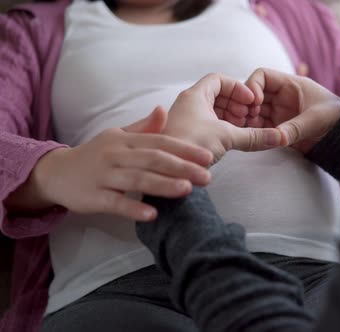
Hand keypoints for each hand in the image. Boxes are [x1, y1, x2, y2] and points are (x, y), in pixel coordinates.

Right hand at [24, 107, 212, 220]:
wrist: (55, 172)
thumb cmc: (96, 155)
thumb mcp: (118, 137)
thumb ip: (144, 128)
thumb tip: (164, 110)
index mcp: (125, 139)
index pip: (159, 142)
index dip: (184, 149)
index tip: (208, 157)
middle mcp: (115, 155)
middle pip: (152, 160)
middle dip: (182, 167)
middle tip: (207, 177)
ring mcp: (104, 176)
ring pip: (137, 180)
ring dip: (163, 185)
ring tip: (187, 190)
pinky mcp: (93, 197)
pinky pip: (115, 203)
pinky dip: (134, 208)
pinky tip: (153, 214)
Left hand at [162, 73, 282, 162]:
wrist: (167, 170)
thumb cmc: (190, 145)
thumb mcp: (227, 137)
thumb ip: (254, 136)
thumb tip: (278, 137)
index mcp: (194, 95)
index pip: (219, 79)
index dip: (238, 87)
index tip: (250, 101)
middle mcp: (188, 105)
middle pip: (217, 95)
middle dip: (236, 104)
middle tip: (248, 116)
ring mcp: (187, 121)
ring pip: (213, 111)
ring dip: (231, 117)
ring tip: (243, 129)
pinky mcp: (188, 136)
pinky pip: (209, 125)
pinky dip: (223, 129)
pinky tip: (232, 139)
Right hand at [244, 68, 339, 153]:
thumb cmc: (335, 118)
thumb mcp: (315, 120)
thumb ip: (295, 127)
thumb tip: (277, 137)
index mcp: (290, 84)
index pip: (262, 76)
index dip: (253, 86)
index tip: (254, 102)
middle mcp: (281, 97)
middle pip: (253, 95)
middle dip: (245, 105)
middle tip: (245, 118)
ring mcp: (278, 112)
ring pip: (254, 112)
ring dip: (247, 119)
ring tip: (245, 130)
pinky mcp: (278, 128)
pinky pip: (260, 127)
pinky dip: (253, 131)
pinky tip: (250, 137)